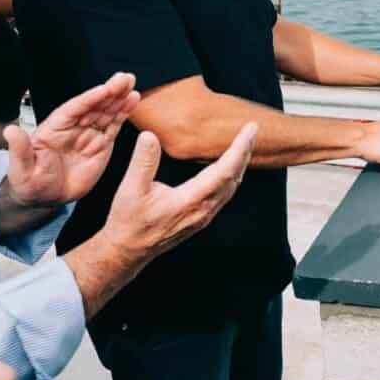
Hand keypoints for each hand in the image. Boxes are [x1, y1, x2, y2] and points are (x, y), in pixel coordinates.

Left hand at [3, 73, 138, 206]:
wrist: (45, 199)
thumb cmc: (30, 182)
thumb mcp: (21, 168)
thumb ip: (19, 149)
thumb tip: (10, 131)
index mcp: (54, 128)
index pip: (74, 109)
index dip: (90, 99)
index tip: (105, 89)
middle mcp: (73, 127)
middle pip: (93, 106)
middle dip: (110, 92)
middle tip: (125, 78)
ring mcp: (88, 135)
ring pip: (106, 112)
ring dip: (119, 98)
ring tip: (132, 85)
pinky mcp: (101, 145)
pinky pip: (113, 126)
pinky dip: (124, 113)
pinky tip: (132, 101)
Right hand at [99, 123, 256, 262]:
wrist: (128, 250)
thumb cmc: (129, 222)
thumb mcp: (131, 189)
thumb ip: (143, 162)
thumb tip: (150, 136)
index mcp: (192, 200)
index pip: (226, 170)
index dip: (240, 148)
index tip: (250, 129)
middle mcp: (204, 209)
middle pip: (235, 176)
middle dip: (245, 151)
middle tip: (252, 130)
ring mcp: (204, 215)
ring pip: (231, 186)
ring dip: (239, 164)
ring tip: (243, 144)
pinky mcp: (200, 217)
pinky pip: (224, 193)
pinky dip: (230, 175)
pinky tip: (227, 167)